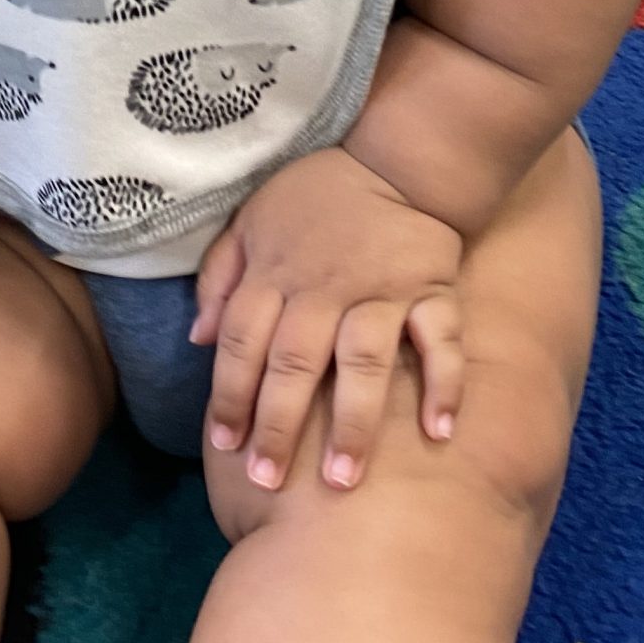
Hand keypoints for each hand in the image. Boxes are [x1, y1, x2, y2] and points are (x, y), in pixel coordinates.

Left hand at [191, 148, 464, 492]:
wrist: (398, 158)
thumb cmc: (315, 196)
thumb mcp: (252, 219)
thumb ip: (221, 277)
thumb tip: (198, 339)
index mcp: (276, 272)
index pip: (244, 341)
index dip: (230, 394)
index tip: (224, 445)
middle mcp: (326, 287)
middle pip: (296, 362)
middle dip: (279, 425)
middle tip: (268, 483)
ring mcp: (383, 290)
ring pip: (364, 362)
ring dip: (353, 422)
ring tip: (342, 480)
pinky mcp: (433, 289)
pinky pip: (442, 340)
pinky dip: (444, 384)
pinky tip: (439, 433)